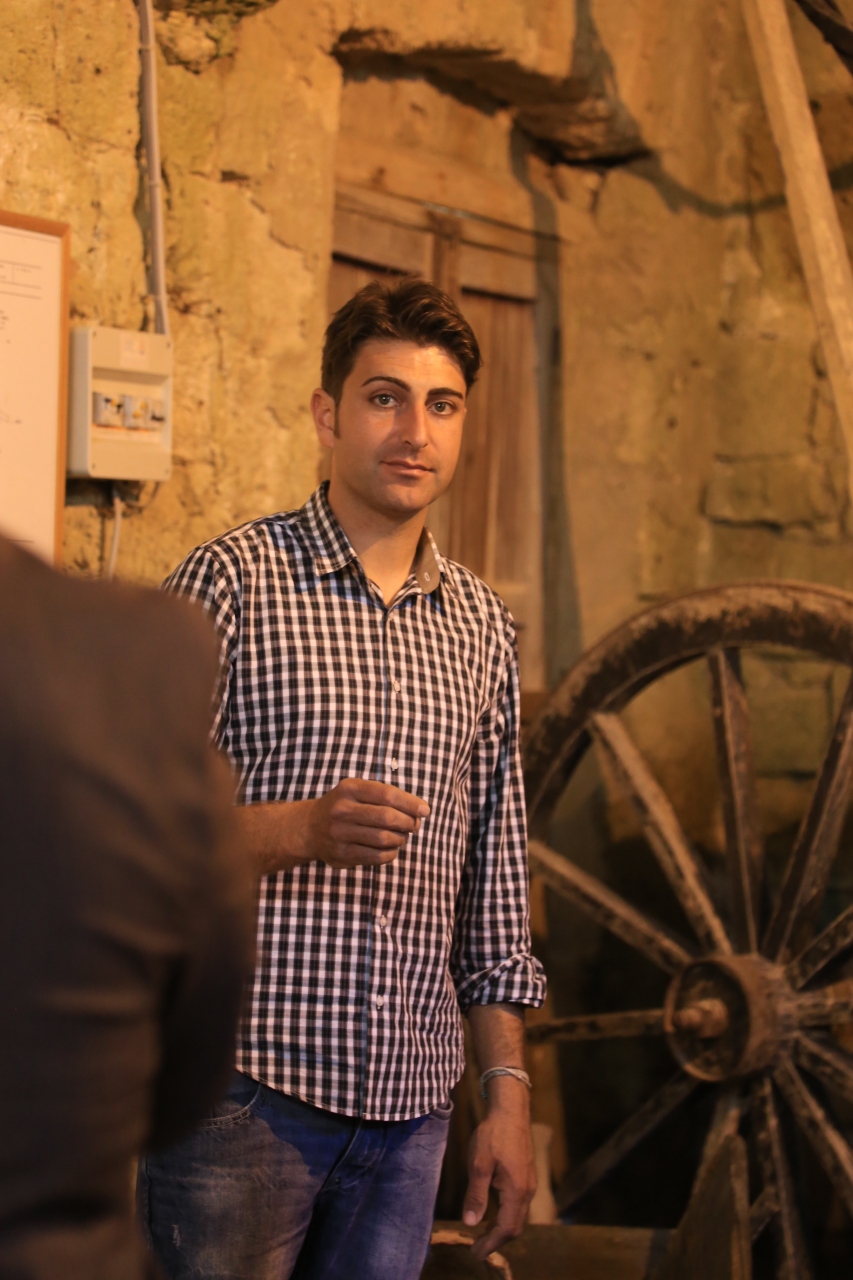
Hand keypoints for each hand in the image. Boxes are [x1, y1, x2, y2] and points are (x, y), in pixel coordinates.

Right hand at [306, 778, 428, 868]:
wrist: (310, 828)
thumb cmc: (345, 806)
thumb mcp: (358, 791)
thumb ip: (387, 797)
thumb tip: (421, 811)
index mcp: (350, 789)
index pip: (387, 794)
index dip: (410, 803)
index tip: (425, 810)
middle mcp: (342, 810)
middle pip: (387, 817)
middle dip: (408, 822)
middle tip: (414, 825)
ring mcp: (340, 834)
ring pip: (384, 839)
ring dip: (400, 839)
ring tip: (401, 836)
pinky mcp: (341, 855)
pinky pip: (376, 857)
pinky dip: (391, 853)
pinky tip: (391, 848)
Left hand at [462, 1085, 535, 1260]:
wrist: (511, 1110)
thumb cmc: (493, 1135)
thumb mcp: (479, 1164)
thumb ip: (476, 1195)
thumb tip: (471, 1223)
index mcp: (517, 1190)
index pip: (506, 1228)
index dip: (491, 1244)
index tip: (475, 1253)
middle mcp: (528, 1190)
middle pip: (515, 1226)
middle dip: (497, 1241)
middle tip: (477, 1249)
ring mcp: (529, 1183)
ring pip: (518, 1216)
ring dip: (502, 1229)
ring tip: (482, 1235)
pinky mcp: (527, 1175)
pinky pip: (519, 1204)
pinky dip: (506, 1215)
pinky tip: (493, 1213)